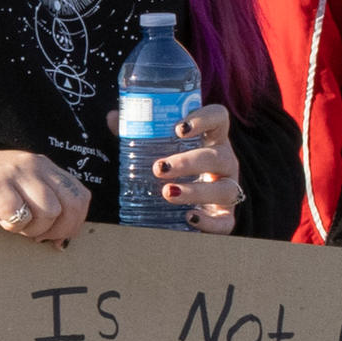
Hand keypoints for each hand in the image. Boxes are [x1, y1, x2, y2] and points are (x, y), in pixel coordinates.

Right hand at [0, 140, 87, 247]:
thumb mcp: (15, 186)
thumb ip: (40, 201)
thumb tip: (63, 239)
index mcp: (42, 165)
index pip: (81, 195)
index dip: (74, 222)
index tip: (55, 237)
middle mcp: (33, 165)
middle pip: (71, 205)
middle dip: (59, 230)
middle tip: (36, 237)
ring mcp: (13, 173)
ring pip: (49, 212)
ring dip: (33, 229)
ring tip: (12, 225)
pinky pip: (19, 216)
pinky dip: (11, 226)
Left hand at [150, 103, 243, 237]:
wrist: (188, 203)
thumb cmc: (175, 166)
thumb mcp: (160, 147)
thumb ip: (139, 131)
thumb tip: (112, 118)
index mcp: (213, 138)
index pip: (219, 118)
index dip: (204, 119)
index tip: (179, 129)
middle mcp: (225, 162)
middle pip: (218, 157)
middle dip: (189, 162)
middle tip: (159, 167)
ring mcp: (228, 189)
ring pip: (225, 189)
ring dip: (196, 191)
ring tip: (168, 192)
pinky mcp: (225, 216)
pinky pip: (225, 222)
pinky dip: (210, 222)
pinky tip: (189, 217)